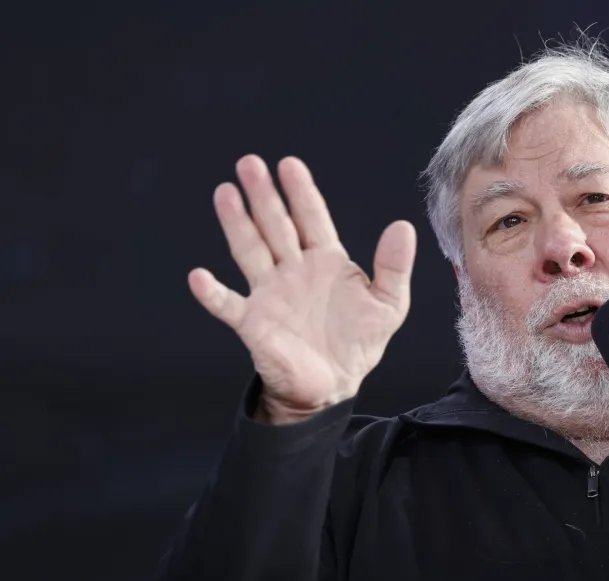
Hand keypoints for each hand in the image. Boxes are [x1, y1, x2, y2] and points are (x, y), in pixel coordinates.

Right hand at [187, 155, 415, 424]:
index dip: (301, 192)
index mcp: (326, 261)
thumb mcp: (389, 305)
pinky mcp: (253, 322)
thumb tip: (403, 225)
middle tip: (250, 163)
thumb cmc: (359, 342)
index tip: (289, 164)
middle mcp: (294, 270)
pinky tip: (199, 277)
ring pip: (250, 251)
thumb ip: (394, 267)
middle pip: (276, 225)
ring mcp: (270, 293)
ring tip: (225, 192)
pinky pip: (227, 304)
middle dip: (264, 196)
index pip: (312, 218)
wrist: (334, 385)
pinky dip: (212, 293)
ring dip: (237, 224)